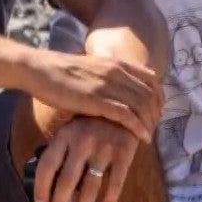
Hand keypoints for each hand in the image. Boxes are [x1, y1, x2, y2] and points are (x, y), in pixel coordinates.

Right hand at [26, 50, 162, 143]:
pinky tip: (141, 137)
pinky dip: (138, 127)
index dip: (160, 98)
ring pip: (142, 105)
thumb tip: (120, 93)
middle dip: (156, 114)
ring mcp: (108, 85)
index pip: (152, 80)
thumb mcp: (93, 70)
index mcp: (117, 63)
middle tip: (154, 128)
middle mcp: (117, 71)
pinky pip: (127, 115)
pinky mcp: (97, 100)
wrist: (40, 70)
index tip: (157, 112)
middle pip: (150, 94)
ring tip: (149, 135)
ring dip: (149, 123)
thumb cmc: (62, 74)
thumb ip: (109, 78)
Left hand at [31, 116, 139, 201]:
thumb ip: (61, 151)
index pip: (47, 165)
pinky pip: (116, 183)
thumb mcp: (72, 130)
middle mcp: (82, 141)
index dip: (42, 187)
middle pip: (67, 180)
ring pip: (91, 186)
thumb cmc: (93, 124)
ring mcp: (104, 147)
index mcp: (65, 135)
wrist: (126, 107)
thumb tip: (47, 185)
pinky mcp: (124, 152)